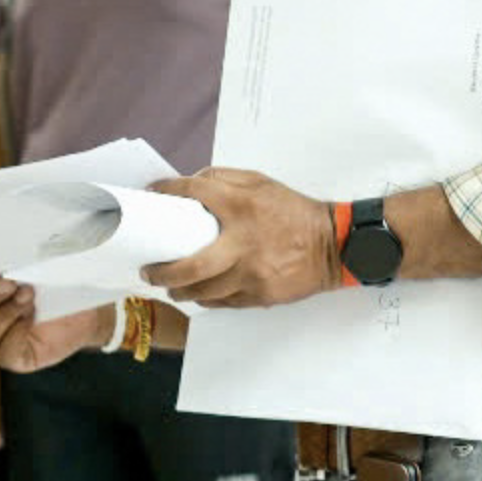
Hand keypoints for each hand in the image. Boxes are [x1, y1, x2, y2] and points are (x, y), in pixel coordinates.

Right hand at [0, 272, 113, 371]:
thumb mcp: (36, 267)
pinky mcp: (13, 360)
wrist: (87, 311)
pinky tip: (31, 317)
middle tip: (9, 282)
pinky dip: (16, 331)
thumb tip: (2, 246)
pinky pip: (3, 352)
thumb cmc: (57, 284)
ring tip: (28, 295)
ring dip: (5, 312)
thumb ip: (14, 262)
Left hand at [143, 169, 335, 308]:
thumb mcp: (262, 183)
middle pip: (190, 267)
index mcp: (242, 206)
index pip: (195, 193)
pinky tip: (199, 293)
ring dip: (180, 290)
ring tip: (170, 286)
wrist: (333, 245)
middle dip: (162, 272)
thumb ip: (225, 178)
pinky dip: (206, 298)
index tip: (153, 193)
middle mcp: (243, 242)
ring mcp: (251, 274)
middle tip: (148, 270)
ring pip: (203, 291)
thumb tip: (193, 182)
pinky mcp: (260, 295)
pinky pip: (223, 302)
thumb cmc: (295, 213)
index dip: (167, 191)